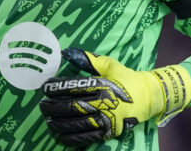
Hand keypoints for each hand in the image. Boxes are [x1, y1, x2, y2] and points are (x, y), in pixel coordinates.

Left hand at [39, 48, 190, 146]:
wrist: (149, 96)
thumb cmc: (126, 77)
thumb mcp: (109, 64)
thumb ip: (88, 59)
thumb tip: (67, 52)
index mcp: (101, 84)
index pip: (73, 86)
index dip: (56, 88)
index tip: (44, 88)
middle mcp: (102, 102)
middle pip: (72, 106)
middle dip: (53, 107)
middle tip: (41, 106)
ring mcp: (106, 119)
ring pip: (77, 124)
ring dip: (59, 123)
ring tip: (47, 121)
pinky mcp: (108, 131)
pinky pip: (86, 137)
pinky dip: (71, 138)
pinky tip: (60, 135)